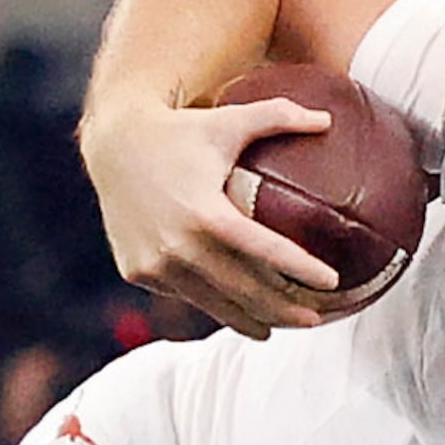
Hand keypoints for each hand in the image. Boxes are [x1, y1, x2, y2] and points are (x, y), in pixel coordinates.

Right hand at [78, 95, 350, 339]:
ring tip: (278, 327)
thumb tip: (328, 119)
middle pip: (244, 290)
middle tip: (315, 318)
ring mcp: (156, 265)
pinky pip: (184, 293)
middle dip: (285, 309)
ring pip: (214, 304)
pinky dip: (212, 302)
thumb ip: (278, 117)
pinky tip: (233, 308)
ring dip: (251, 320)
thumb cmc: (179, 130)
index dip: (301, 268)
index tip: (332, 281)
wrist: (112, 144)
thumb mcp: (229, 120)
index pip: (265, 250)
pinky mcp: (138, 272)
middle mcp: (179, 246)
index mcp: (206, 212)